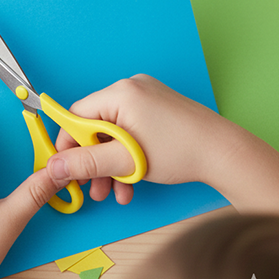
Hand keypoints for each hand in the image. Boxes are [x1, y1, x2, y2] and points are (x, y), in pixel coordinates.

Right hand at [46, 74, 278, 214]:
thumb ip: (86, 163)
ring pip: (112, 131)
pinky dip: (126, 153)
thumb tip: (54, 167)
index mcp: (120, 93)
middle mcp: (130, 87)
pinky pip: (129, 129)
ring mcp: (145, 96)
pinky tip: (130, 179)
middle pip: (95, 125)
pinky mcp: (156, 107)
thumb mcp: (125, 161)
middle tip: (94, 187)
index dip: (70, 144)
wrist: (225, 153)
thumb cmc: (180, 152)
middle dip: (94, 160)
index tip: (70, 168)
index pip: (77, 114)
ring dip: (110, 163)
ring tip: (115, 190)